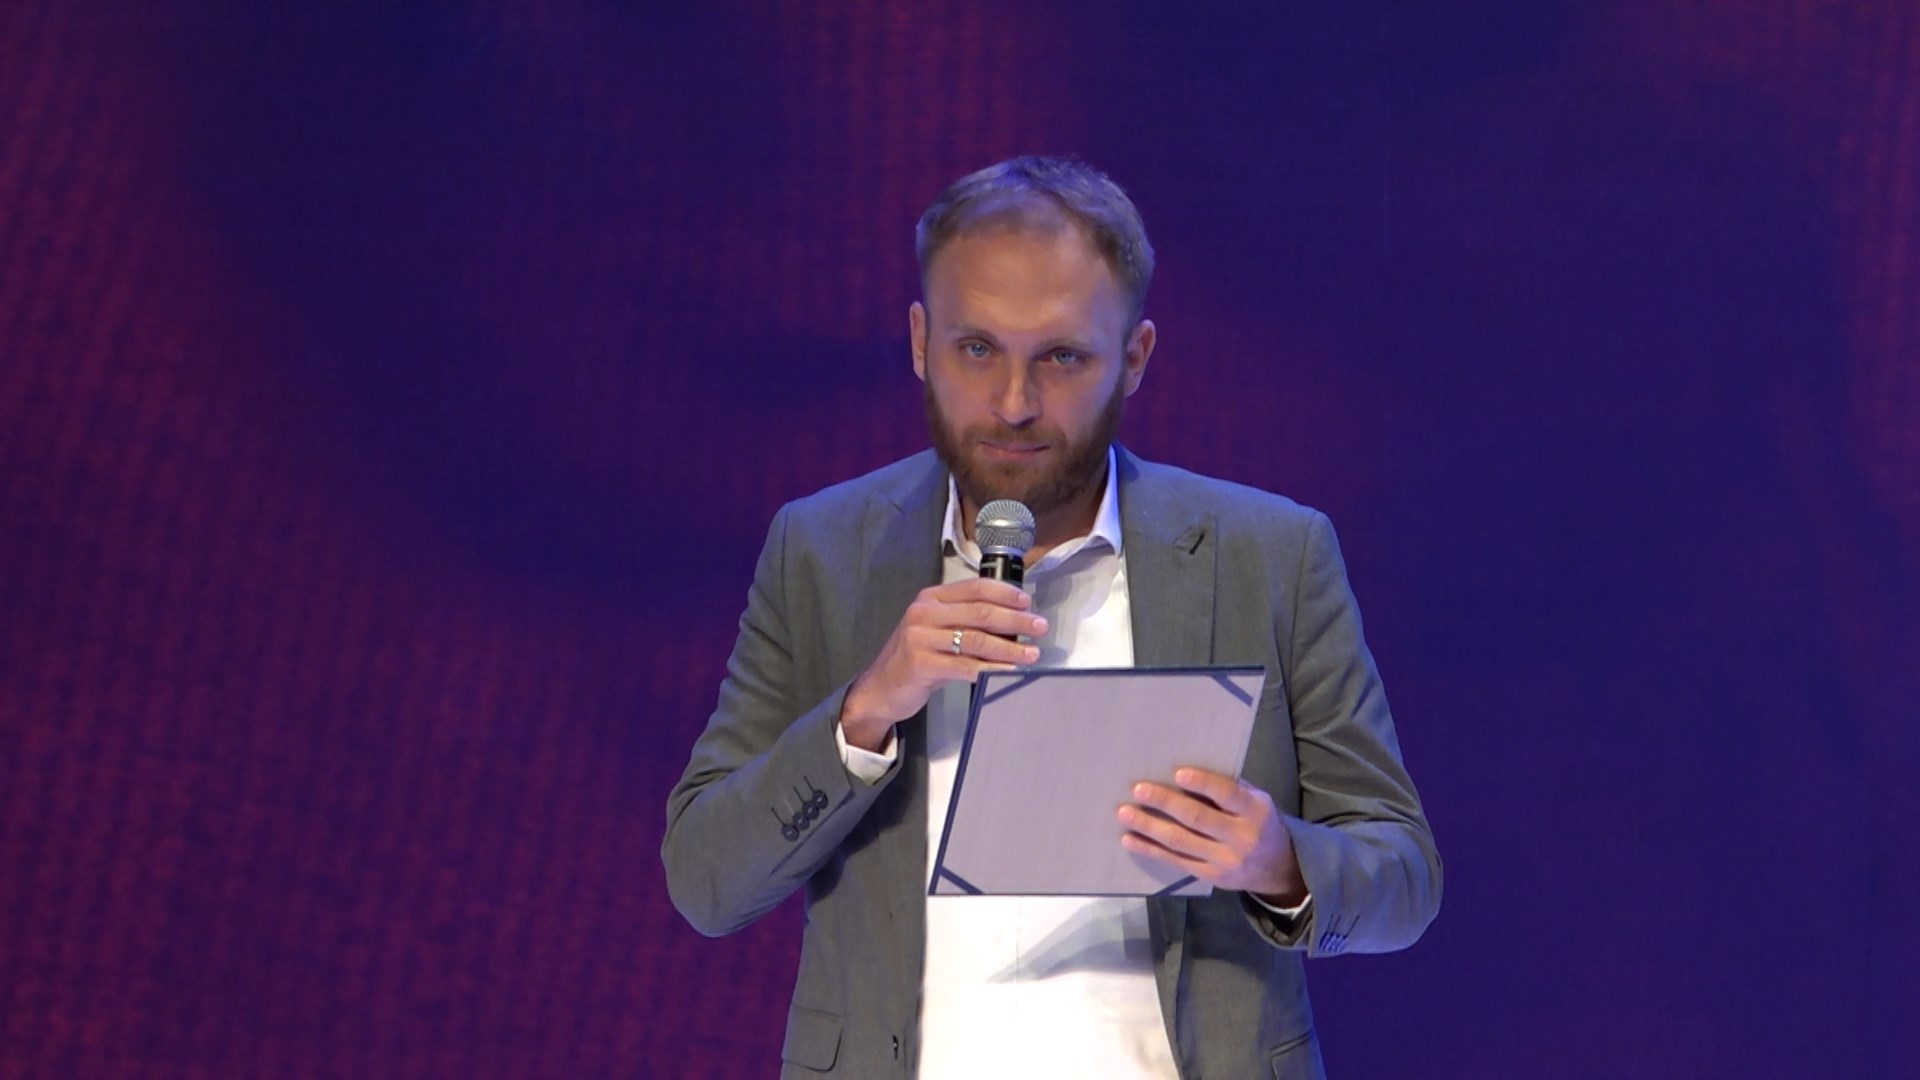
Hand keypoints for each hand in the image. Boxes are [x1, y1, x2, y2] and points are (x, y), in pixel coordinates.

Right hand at [839, 578, 1045, 750]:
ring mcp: (919, 638)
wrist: (880, 688)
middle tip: (1039, 627)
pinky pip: (965, 665)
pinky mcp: (920, 664)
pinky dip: (991, 669)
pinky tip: (1008, 671)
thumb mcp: (935, 629)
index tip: (1028, 603)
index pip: (975, 588)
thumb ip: (964, 620)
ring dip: (1010, 647)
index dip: (1005, 594)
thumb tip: (1011, 620)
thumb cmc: (915, 658)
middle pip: (980, 612)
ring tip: (1031, 654)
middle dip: (1016, 620)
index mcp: (930, 598)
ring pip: (976, 639)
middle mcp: (923, 613)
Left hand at [1117, 767, 1305, 904]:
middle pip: (1197, 818)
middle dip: (1165, 803)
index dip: (1202, 783)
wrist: (1277, 868)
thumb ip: (1230, 790)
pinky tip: (1130, 839)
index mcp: (1255, 811)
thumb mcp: (1256, 802)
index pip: (1227, 794)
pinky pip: (1175, 861)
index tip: (1177, 773)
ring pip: (1181, 841)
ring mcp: (1224, 860)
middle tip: (1138, 790)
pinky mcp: (1209, 876)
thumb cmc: (1258, 822)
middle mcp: (1241, 837)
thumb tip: (1186, 772)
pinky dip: (1150, 849)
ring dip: (1149, 826)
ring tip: (1125, 813)